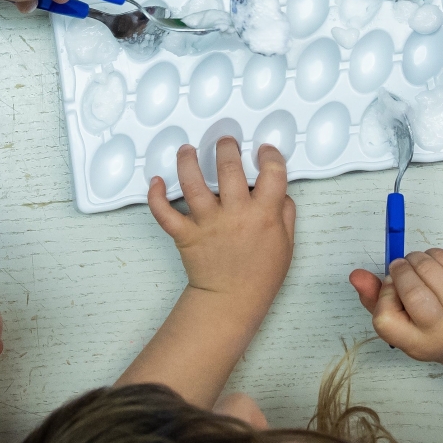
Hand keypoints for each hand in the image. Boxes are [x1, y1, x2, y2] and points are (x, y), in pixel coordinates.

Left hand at [146, 138, 294, 307]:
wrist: (231, 302)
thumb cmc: (260, 275)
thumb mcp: (286, 245)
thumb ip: (286, 214)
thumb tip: (280, 191)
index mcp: (264, 215)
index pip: (272, 173)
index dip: (269, 155)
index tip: (264, 150)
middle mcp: (235, 214)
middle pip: (229, 168)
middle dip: (226, 147)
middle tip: (225, 141)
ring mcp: (208, 223)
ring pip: (193, 183)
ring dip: (188, 160)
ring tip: (188, 149)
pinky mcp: (185, 234)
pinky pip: (165, 213)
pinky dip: (156, 196)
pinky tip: (156, 181)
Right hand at [348, 248, 442, 365]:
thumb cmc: (429, 329)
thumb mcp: (399, 325)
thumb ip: (373, 300)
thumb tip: (356, 275)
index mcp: (417, 343)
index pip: (385, 317)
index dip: (384, 296)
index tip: (392, 292)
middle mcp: (442, 328)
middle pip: (411, 289)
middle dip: (400, 270)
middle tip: (401, 270)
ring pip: (427, 266)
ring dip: (415, 259)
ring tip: (417, 268)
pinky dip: (432, 254)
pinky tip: (434, 266)